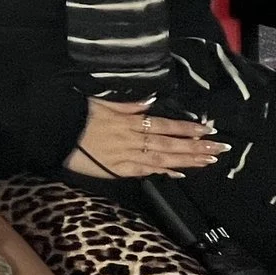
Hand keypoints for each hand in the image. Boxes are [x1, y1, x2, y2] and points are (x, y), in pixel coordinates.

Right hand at [65, 99, 224, 179]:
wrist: (55, 134)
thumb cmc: (78, 114)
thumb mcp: (101, 101)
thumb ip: (127, 103)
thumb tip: (151, 100)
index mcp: (128, 121)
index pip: (163, 125)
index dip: (186, 128)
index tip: (207, 129)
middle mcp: (131, 139)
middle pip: (169, 144)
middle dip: (195, 147)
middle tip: (220, 149)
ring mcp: (125, 156)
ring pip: (161, 160)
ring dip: (186, 161)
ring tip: (209, 161)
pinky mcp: (117, 170)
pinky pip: (144, 172)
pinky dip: (163, 173)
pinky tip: (180, 174)